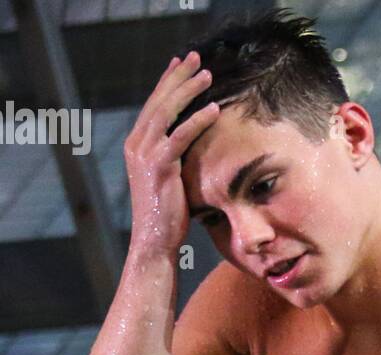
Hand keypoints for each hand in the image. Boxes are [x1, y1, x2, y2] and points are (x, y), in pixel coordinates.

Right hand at [123, 52, 220, 257]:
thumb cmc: (168, 216)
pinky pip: (180, 136)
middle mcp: (137, 143)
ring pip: (167, 112)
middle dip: (177, 76)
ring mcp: (146, 153)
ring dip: (188, 90)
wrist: (154, 241)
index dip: (168, 82)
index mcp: (138, 144)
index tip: (182, 64)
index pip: (154, 105)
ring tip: (207, 75)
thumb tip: (197, 150)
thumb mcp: (171, 180)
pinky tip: (214, 109)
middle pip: (159, 100)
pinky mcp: (159, 166)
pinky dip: (197, 120)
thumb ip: (177, 160)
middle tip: (196, 58)